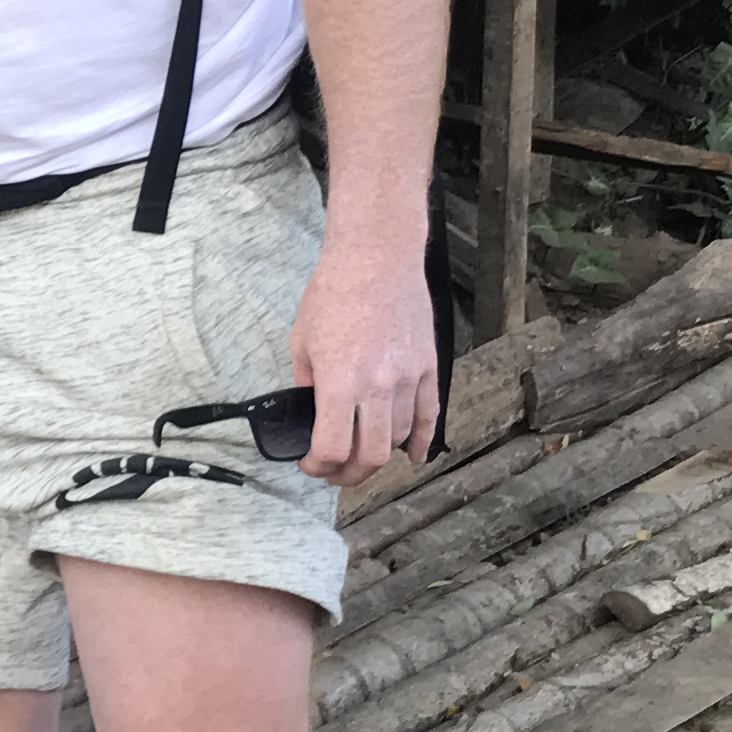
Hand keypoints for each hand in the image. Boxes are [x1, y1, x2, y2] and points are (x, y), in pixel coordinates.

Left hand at [287, 239, 438, 482]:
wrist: (377, 257)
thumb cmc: (334, 292)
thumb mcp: (302, 341)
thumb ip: (306, 386)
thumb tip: (310, 418)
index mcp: (340, 381)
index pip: (332, 447)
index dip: (318, 466)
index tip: (309, 464)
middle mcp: (378, 386)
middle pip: (370, 456)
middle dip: (348, 475)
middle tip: (335, 473)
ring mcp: (408, 378)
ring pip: (398, 439)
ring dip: (378, 455)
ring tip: (361, 454)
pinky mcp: (428, 367)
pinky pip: (429, 416)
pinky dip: (421, 442)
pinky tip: (412, 457)